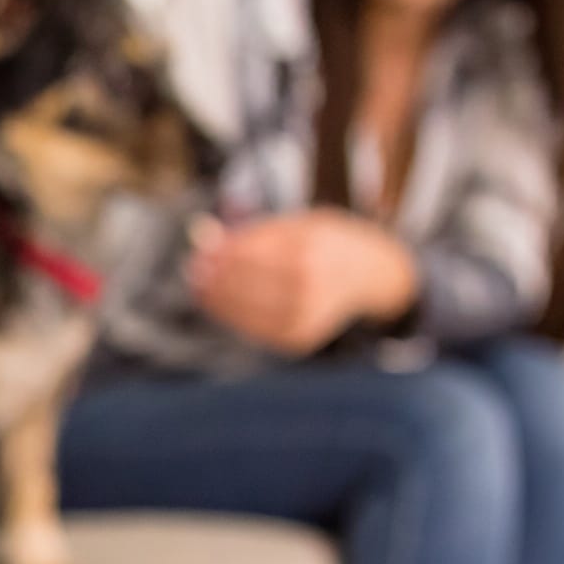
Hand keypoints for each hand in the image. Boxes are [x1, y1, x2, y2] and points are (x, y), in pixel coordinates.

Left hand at [187, 210, 418, 355]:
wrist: (369, 274)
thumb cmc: (324, 243)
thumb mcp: (294, 225)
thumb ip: (252, 233)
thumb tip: (203, 237)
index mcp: (307, 249)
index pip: (250, 256)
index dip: (221, 257)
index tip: (198, 253)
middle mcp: (308, 285)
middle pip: (245, 285)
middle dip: (216, 279)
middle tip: (194, 272)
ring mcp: (305, 316)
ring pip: (246, 311)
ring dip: (217, 301)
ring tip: (201, 288)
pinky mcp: (300, 339)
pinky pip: (256, 330)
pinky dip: (234, 317)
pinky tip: (220, 304)